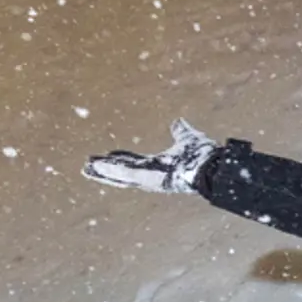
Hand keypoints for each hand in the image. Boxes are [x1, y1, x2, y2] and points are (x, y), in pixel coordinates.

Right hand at [84, 119, 218, 192]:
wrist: (215, 166)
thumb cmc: (205, 156)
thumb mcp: (187, 137)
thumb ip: (180, 131)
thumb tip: (178, 121)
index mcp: (160, 165)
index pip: (135, 163)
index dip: (121, 159)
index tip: (108, 155)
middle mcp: (154, 174)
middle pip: (124, 173)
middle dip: (106, 170)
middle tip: (87, 167)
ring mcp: (151, 179)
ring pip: (123, 176)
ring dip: (105, 172)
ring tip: (86, 168)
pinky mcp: (151, 180)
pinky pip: (128, 175)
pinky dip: (113, 171)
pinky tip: (98, 166)